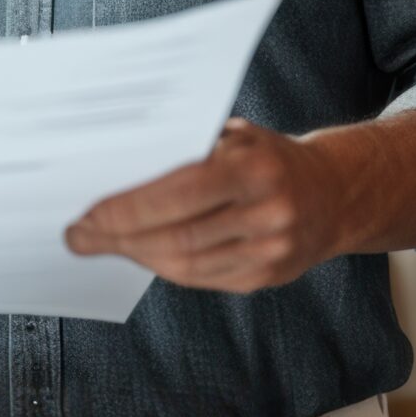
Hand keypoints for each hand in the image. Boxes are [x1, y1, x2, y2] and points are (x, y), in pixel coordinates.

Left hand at [63, 119, 342, 292]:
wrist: (335, 192)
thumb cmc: (270, 157)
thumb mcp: (237, 137)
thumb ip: (187, 153)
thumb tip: (114, 175)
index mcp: (256, 167)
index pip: (178, 193)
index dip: (128, 209)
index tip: (89, 213)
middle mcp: (268, 212)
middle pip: (177, 235)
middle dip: (120, 238)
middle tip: (80, 235)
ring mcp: (271, 250)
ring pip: (186, 264)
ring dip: (136, 255)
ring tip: (103, 245)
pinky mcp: (267, 276)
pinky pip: (203, 279)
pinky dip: (165, 267)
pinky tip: (142, 254)